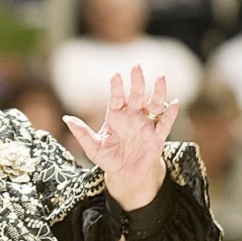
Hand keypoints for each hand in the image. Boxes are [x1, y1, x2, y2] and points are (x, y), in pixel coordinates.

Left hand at [64, 64, 179, 210]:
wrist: (126, 175)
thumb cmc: (110, 158)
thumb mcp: (93, 148)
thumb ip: (82, 133)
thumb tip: (66, 118)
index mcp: (116, 116)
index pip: (117, 98)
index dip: (117, 87)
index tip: (116, 75)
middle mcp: (133, 116)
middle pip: (136, 95)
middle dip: (137, 81)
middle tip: (136, 66)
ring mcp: (146, 125)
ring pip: (154, 104)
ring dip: (158, 91)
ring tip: (161, 76)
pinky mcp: (157, 137)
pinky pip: (164, 124)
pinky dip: (170, 114)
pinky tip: (174, 103)